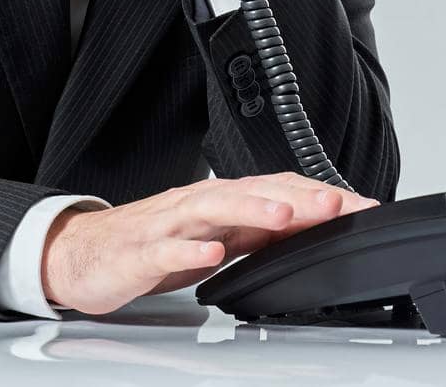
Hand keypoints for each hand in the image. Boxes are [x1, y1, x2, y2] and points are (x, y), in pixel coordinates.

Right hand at [41, 172, 378, 315]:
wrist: (84, 254)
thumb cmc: (150, 245)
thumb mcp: (216, 238)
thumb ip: (259, 231)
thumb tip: (313, 227)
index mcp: (218, 203)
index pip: (276, 190)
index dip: (320, 197)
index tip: (362, 207)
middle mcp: (196, 206)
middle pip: (249, 192)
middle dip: (296, 197)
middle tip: (336, 204)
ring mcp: (167, 227)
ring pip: (211, 211)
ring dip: (250, 211)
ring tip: (284, 218)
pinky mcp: (140, 254)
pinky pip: (166, 251)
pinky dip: (190, 252)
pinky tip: (212, 256)